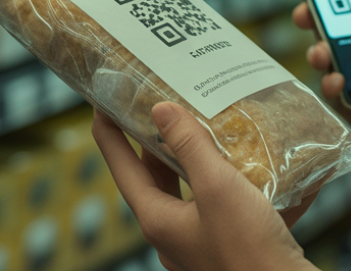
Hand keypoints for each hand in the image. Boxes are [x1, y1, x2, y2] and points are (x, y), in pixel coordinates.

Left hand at [92, 106, 317, 270]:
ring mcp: (198, 243)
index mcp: (158, 220)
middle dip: (153, 142)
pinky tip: (247, 163)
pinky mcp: (225, 246)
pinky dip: (225, 182)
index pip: (122, 168)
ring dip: (191, 161)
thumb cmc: (248, 245)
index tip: (102, 104)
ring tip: (200, 127)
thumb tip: (161, 110)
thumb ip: (189, 146)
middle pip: (154, 179)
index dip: (110, 134)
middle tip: (154, 107)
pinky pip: (217, 207)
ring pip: (186, 192)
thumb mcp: (217, 186)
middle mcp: (172, 233)